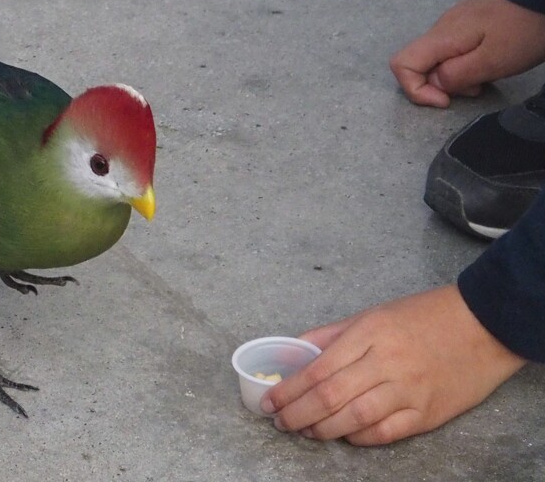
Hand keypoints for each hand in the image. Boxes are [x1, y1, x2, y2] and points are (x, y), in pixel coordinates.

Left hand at [261, 285, 526, 445]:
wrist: (483, 326)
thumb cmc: (422, 316)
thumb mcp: (371, 314)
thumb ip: (331, 335)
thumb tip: (295, 350)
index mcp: (367, 334)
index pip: (317, 369)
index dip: (289, 390)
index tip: (270, 402)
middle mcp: (385, 362)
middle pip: (330, 396)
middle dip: (298, 414)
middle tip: (280, 422)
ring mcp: (408, 390)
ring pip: (354, 418)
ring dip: (323, 429)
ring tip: (306, 431)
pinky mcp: (428, 413)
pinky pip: (386, 433)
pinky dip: (360, 437)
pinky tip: (344, 435)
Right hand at [389, 0, 544, 106]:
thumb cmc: (521, 33)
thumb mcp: (492, 62)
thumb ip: (456, 75)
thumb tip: (434, 83)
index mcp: (441, 37)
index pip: (401, 64)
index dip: (415, 89)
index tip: (445, 99)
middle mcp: (440, 27)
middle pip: (418, 63)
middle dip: (439, 85)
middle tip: (475, 88)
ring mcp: (453, 22)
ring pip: (437, 57)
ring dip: (454, 75)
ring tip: (485, 76)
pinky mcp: (467, 21)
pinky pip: (452, 49)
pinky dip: (463, 63)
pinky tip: (487, 61)